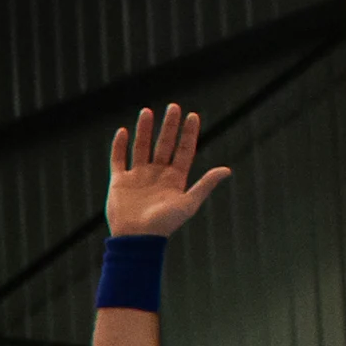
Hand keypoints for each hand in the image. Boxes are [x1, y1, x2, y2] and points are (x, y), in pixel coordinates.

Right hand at [104, 104, 230, 239]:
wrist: (136, 238)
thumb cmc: (164, 224)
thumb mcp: (189, 203)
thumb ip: (205, 184)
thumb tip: (227, 170)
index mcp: (174, 178)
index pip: (183, 150)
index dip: (188, 133)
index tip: (192, 116)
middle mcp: (157, 174)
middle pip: (164, 144)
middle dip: (169, 126)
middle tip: (173, 107)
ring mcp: (137, 176)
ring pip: (141, 147)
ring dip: (144, 130)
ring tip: (147, 111)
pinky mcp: (119, 182)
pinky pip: (118, 159)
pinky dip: (120, 146)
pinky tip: (123, 131)